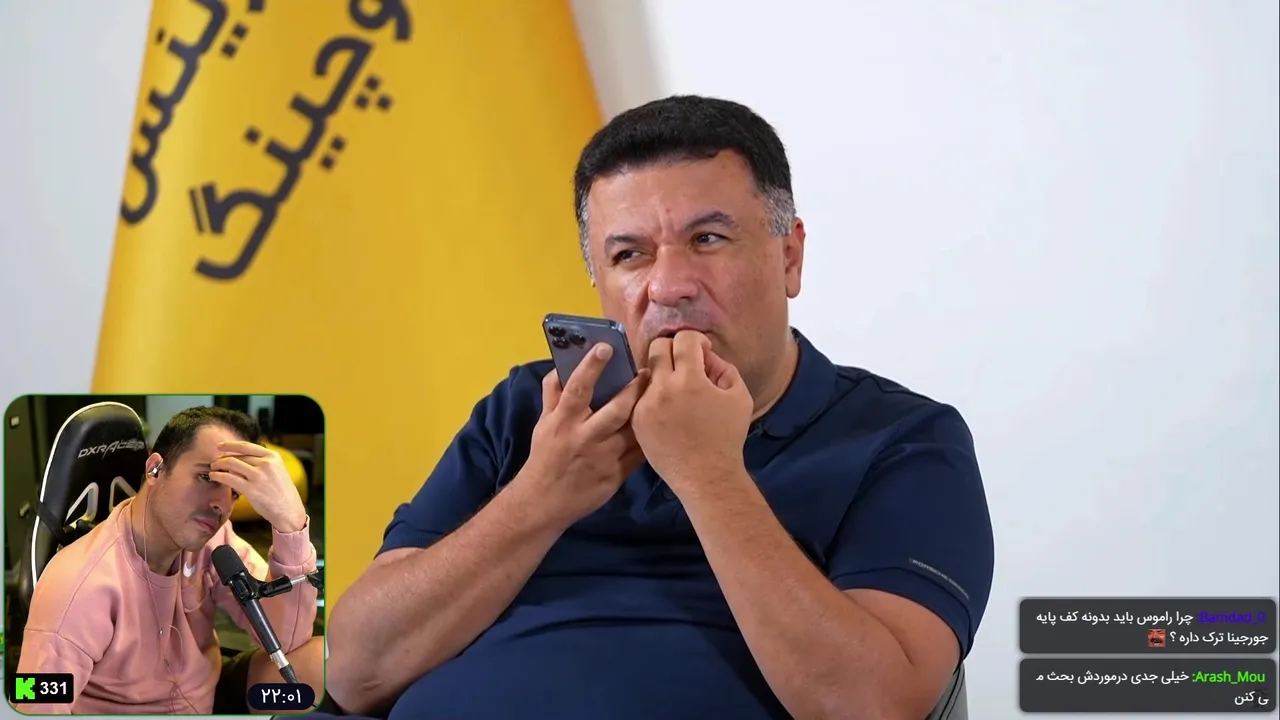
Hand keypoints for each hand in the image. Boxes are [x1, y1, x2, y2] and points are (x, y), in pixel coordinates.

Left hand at [210, 441, 307, 532]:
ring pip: (231, 464)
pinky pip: (229, 478)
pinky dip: (218, 476)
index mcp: (273, 456)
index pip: (247, 446)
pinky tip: (214, 476)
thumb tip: (238, 458)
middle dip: (223, 458)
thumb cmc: (281, 492)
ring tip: (213, 468)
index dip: (231, 445)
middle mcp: (266, 463)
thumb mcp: (277, 470)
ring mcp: (259, 476)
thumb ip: (262, 462)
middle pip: (238, 456)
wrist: (289, 510)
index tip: (220, 446)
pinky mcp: (251, 489)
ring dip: (218, 465)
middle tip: (215, 462)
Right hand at [519, 343, 649, 526]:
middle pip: (617, 410)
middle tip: (649, 372)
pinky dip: (651, 438)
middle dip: (635, 389)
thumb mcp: (543, 423)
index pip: (578, 389)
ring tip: (661, 396)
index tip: (606, 347)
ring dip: (648, 412)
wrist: (544, 502)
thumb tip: (560, 366)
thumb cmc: (545, 456)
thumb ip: (553, 394)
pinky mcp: (617, 475)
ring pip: (634, 431)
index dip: (591, 366)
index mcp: (564, 422)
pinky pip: (639, 453)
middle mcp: (584, 438)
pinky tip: (661, 426)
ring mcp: (603, 458)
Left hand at [632, 331, 753, 492]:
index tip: (703, 352)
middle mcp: (662, 388)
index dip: (696, 340)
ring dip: (663, 372)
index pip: (684, 339)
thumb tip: (705, 356)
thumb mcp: (739, 396)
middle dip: (674, 348)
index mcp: (690, 379)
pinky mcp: (636, 420)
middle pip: (657, 347)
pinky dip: (654, 395)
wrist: (705, 476)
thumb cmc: (727, 436)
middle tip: (686, 363)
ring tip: (676, 389)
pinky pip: (641, 395)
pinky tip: (668, 409)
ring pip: (647, 371)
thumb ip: (723, 367)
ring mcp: (645, 404)